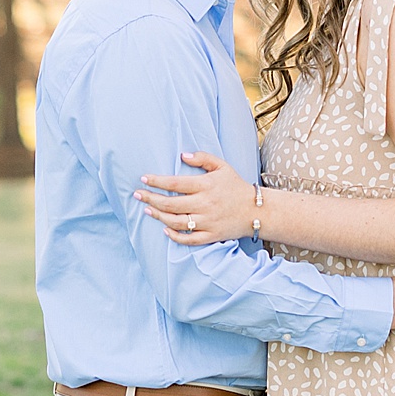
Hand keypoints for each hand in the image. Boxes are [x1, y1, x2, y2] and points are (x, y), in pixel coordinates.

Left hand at [136, 151, 257, 244]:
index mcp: (206, 186)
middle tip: (137, 195)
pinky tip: (165, 229)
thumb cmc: (236, 186)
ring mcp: (208, 221)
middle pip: (171, 203)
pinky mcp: (211, 235)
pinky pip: (189, 239)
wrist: (257, 211)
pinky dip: (175, 236)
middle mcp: (205, 204)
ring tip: (147, 210)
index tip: (143, 179)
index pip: (175, 183)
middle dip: (150, 199)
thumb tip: (182, 156)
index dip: (156, 181)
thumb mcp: (222, 167)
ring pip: (176, 222)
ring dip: (158, 216)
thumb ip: (203, 158)